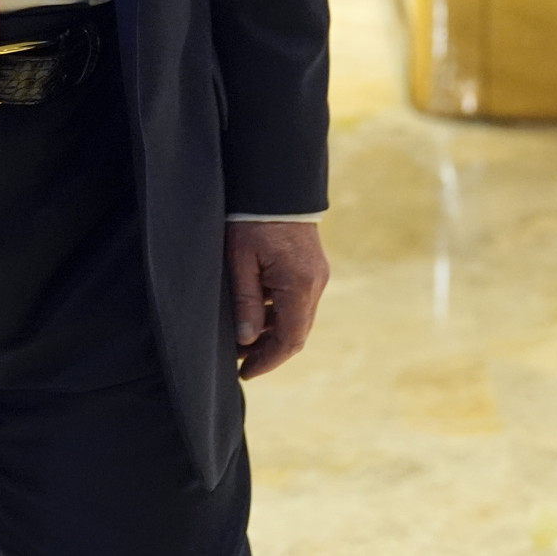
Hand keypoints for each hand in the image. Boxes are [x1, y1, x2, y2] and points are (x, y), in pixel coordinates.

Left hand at [227, 221, 327, 378]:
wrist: (275, 184)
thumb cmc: (251, 219)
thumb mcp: (239, 260)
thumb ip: (245, 301)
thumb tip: (247, 340)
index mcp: (298, 285)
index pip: (289, 340)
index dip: (267, 361)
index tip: (245, 373)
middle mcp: (315, 284)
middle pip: (296, 332)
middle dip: (268, 351)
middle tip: (240, 362)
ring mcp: (317, 275)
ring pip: (298, 318)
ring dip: (272, 333)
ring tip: (242, 341)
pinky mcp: (312, 267)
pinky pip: (298, 300)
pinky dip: (278, 314)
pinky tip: (255, 316)